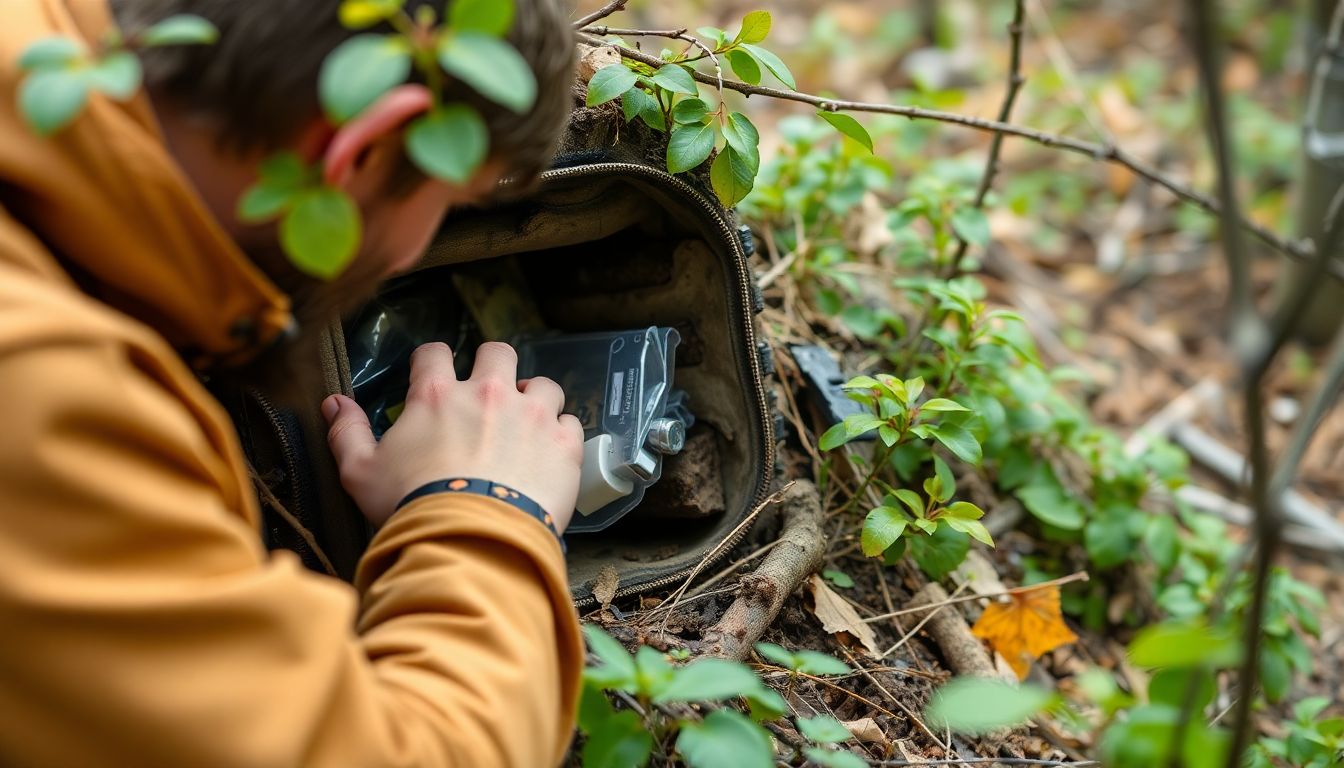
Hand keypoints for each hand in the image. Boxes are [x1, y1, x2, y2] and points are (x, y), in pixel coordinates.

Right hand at [322, 342, 582, 531]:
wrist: (471, 541)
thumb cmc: (411, 507)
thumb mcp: (361, 474)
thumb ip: (347, 433)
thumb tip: (333, 402)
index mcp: (438, 396)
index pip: (434, 354)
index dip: (433, 362)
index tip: (434, 379)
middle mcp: (489, 394)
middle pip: (498, 353)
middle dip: (493, 366)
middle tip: (488, 394)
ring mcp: (532, 416)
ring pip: (543, 384)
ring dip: (535, 399)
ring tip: (526, 424)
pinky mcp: (563, 445)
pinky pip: (571, 423)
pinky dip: (561, 435)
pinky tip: (550, 454)